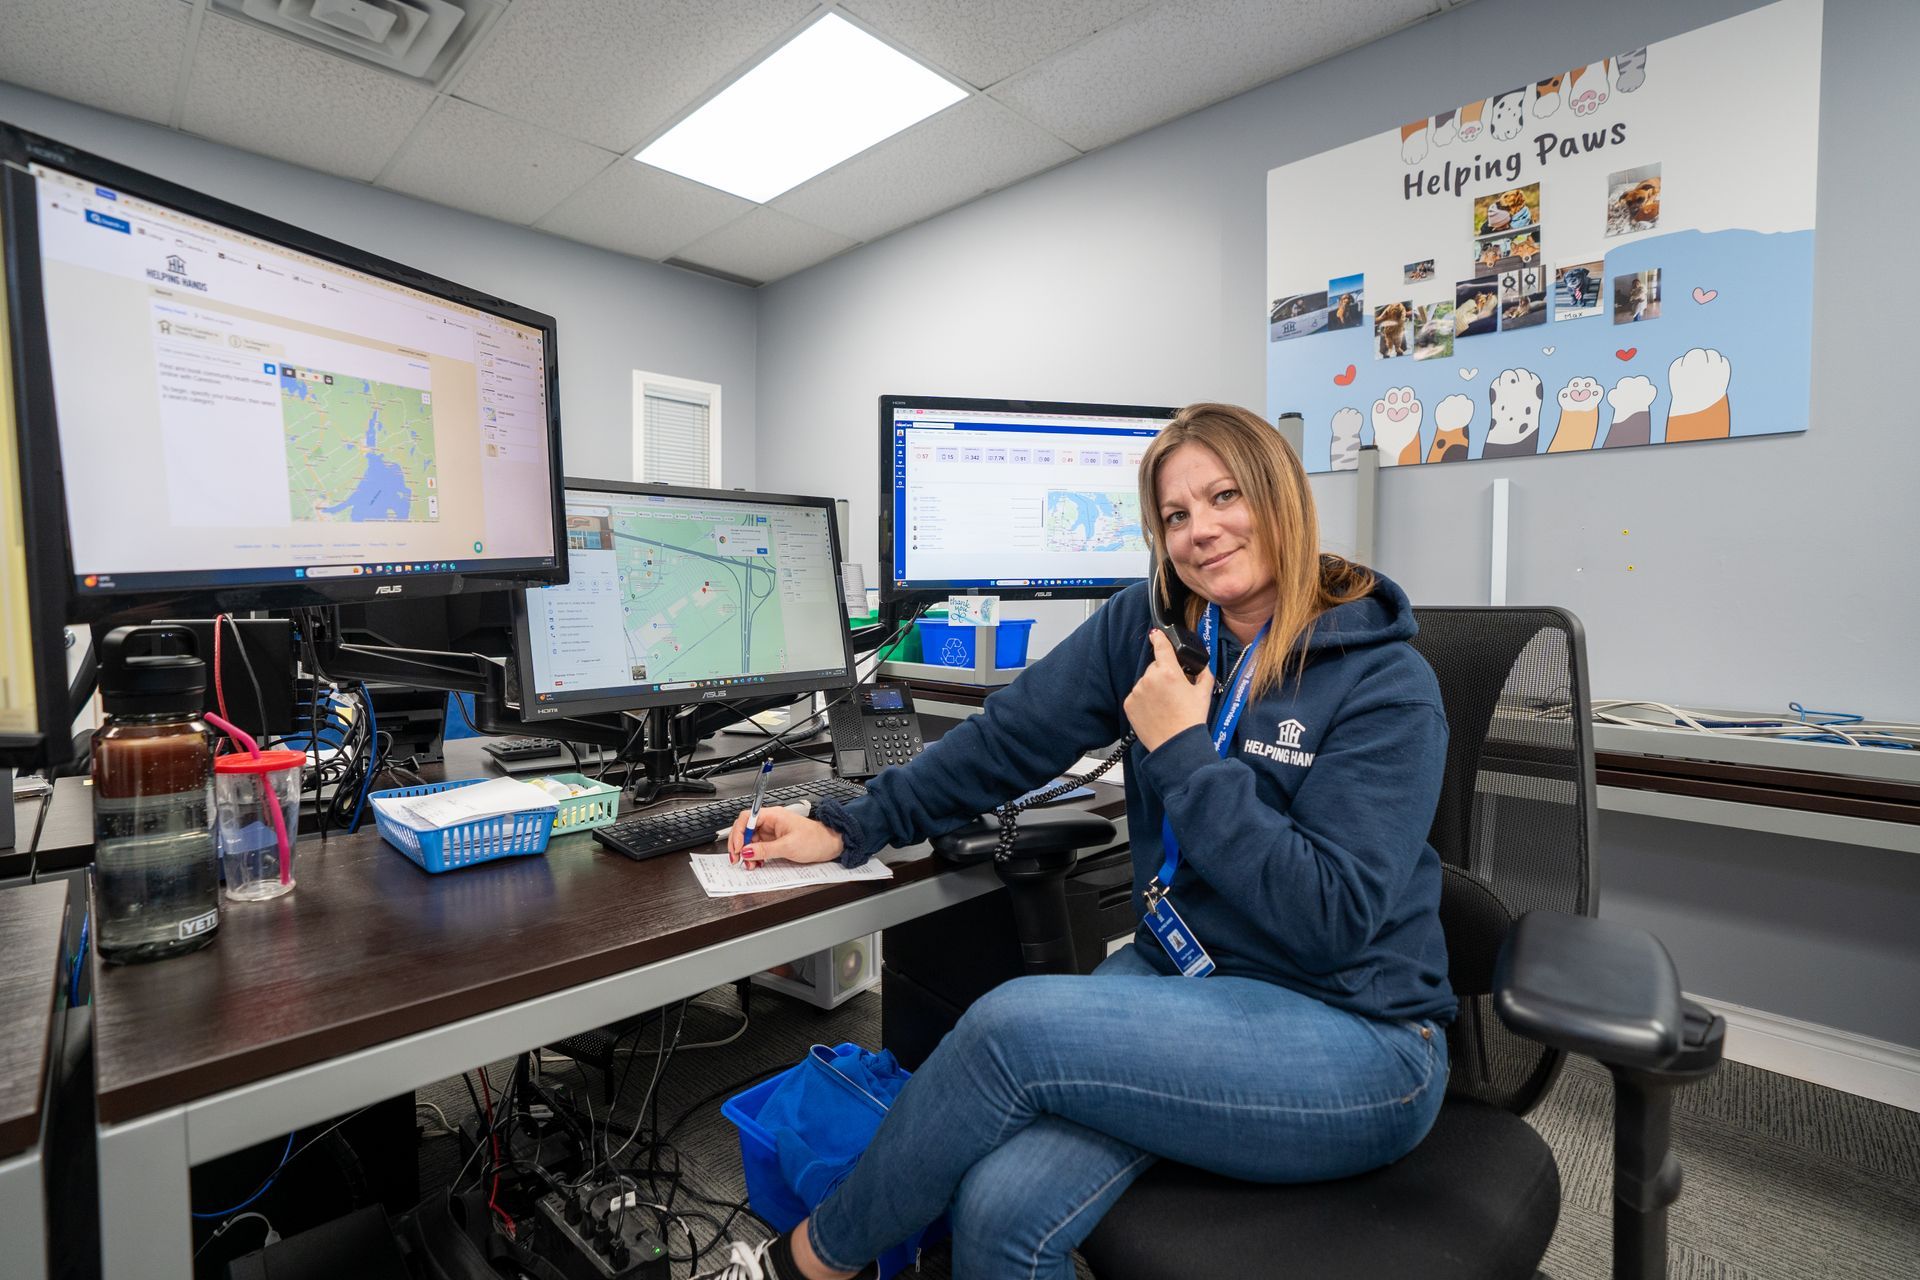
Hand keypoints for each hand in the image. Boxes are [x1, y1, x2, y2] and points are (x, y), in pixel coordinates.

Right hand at [726, 804, 843, 868]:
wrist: (830, 845)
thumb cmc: (815, 840)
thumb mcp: (788, 847)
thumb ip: (765, 849)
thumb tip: (747, 851)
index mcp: (774, 815)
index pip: (747, 818)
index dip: (738, 832)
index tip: (737, 848)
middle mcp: (771, 821)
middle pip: (746, 829)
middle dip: (740, 845)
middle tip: (738, 859)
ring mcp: (773, 831)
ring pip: (751, 839)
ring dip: (747, 853)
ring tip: (750, 864)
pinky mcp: (776, 840)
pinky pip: (759, 846)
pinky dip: (756, 855)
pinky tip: (757, 863)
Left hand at [1125, 630, 1214, 751]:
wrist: (1176, 745)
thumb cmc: (1191, 720)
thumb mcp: (1204, 693)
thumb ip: (1203, 673)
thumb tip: (1201, 666)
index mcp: (1169, 672)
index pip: (1161, 646)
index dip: (1159, 637)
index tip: (1156, 633)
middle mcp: (1150, 679)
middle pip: (1155, 667)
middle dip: (1164, 674)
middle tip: (1174, 692)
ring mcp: (1137, 691)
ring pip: (1145, 682)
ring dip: (1153, 688)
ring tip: (1165, 705)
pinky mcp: (1129, 704)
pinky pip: (1137, 696)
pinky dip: (1144, 700)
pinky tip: (1156, 711)